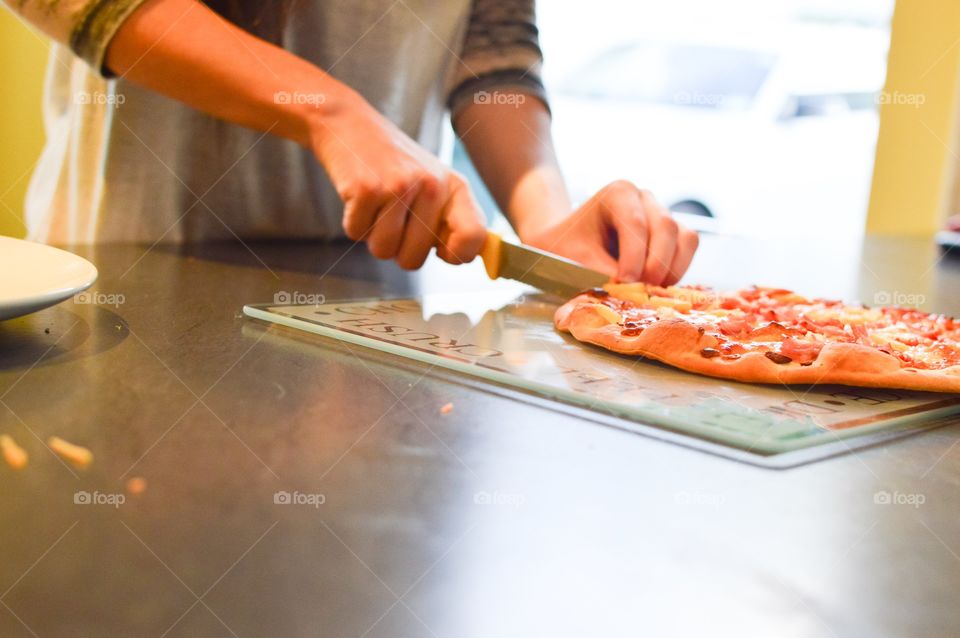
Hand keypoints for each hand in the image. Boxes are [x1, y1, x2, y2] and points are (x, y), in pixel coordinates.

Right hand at [308, 94, 485, 268]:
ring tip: (377, 205)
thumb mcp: (433, 184)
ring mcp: (400, 186)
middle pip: (414, 259)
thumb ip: (451, 221)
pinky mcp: (367, 188)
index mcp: (456, 187)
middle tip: (393, 219)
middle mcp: (432, 185)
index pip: (474, 237)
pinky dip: (353, 221)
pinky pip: (356, 233)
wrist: (350, 125)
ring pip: (383, 250)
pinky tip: (359, 195)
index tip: (440, 252)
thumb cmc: (394, 164)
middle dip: (397, 249)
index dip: (456, 256)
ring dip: (373, 236)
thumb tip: (463, 257)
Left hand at [519, 181, 698, 285]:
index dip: (634, 256)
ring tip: (648, 290)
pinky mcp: (672, 233)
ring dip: (670, 269)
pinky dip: (678, 269)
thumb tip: (629, 290)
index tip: (624, 282)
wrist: (567, 244)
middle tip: (640, 291)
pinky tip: (656, 286)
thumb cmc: (567, 248)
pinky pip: (688, 248)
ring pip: (684, 237)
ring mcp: (661, 214)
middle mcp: (644, 198)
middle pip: (666, 227)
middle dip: (655, 264)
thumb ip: (600, 272)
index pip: (635, 222)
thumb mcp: (573, 259)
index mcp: (617, 194)